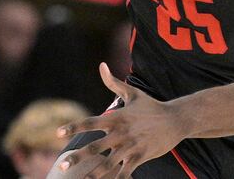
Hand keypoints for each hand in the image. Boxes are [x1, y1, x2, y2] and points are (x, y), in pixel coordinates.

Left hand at [57, 63, 185, 178]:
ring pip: (108, 163)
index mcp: (116, 118)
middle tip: (62, 165)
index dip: (73, 127)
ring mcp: (131, 146)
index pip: (90, 122)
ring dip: (94, 172)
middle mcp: (121, 133)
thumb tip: (102, 65)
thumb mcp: (132, 93)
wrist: (175, 119)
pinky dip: (117, 178)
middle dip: (77, 157)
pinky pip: (126, 172)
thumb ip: (113, 82)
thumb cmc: (151, 106)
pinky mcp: (140, 157)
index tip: (57, 133)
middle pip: (94, 147)